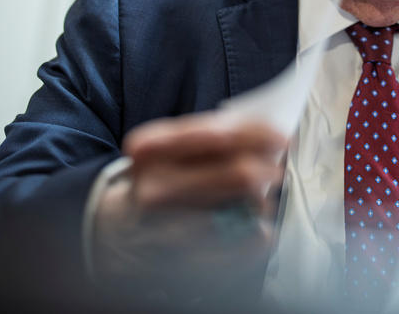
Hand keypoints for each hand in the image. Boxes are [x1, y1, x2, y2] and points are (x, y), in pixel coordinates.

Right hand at [93, 111, 288, 294]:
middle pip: (239, 175)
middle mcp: (154, 189)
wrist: (114, 231)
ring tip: (259, 200)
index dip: (258, 134)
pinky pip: (241, 249)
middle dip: (270, 170)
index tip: (284, 137)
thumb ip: (216, 135)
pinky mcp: (182, 264)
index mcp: (151, 151)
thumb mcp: (172, 148)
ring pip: (245, 213)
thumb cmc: (160, 180)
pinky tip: (255, 229)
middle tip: (278, 169)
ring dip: (263, 204)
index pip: (218, 135)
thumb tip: (272, 136)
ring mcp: (166, 231)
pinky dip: (257, 237)